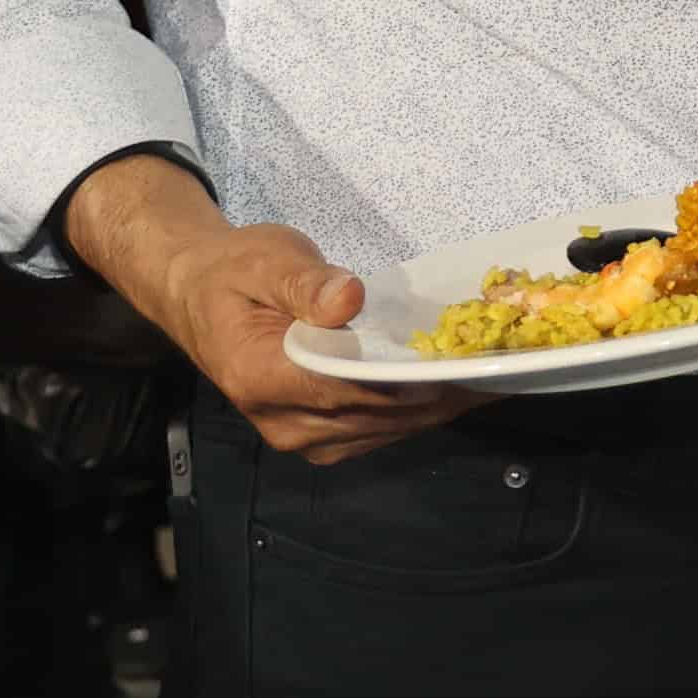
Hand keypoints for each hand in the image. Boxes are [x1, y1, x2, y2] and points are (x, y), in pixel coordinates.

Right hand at [66, 151, 470, 464]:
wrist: (198, 296)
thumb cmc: (234, 272)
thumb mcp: (267, 259)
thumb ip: (307, 282)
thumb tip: (348, 299)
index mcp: (260, 375)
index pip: (346, 388)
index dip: (408, 380)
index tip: (463, 364)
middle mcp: (281, 421)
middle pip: (375, 414)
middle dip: (439, 394)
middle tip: (500, 367)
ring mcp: (300, 437)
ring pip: (384, 430)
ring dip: (437, 407)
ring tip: (493, 377)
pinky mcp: (319, 438)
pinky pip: (378, 431)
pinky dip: (418, 411)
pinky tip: (457, 387)